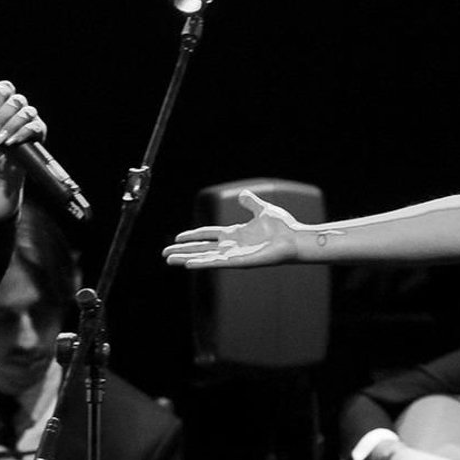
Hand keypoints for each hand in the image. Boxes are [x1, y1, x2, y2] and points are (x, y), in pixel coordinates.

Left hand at [0, 77, 46, 164]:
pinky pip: (35, 126)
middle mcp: (18, 108)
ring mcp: (30, 119)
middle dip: (1, 117)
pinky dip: (22, 134)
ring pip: (26, 112)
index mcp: (2, 103)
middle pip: (16, 100)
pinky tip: (11, 143)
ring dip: (10, 127)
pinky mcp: (38, 133)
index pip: (5, 88)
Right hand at [163, 189, 302, 268]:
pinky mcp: (240, 262)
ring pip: (204, 258)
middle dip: (182, 251)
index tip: (176, 238)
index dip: (191, 236)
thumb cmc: (283, 227)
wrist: (295, 239)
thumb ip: (250, 203)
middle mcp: (231, 246)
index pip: (207, 235)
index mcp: (234, 234)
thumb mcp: (262, 210)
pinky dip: (202, 264)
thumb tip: (242, 195)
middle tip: (164, 254)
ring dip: (186, 259)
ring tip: (169, 261)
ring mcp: (234, 255)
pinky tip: (188, 264)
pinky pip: (217, 263)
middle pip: (200, 248)